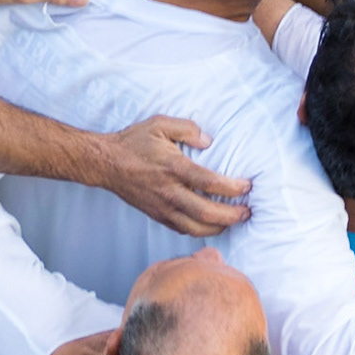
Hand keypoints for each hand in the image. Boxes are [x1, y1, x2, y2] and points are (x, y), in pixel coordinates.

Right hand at [102, 116, 252, 235]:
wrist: (106, 163)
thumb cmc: (134, 142)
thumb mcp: (160, 123)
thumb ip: (187, 128)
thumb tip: (208, 141)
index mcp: (173, 168)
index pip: (209, 182)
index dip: (232, 188)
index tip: (247, 186)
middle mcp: (169, 191)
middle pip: (206, 213)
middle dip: (231, 216)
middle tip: (247, 212)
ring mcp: (162, 207)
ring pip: (195, 228)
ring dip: (218, 228)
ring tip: (234, 221)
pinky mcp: (156, 215)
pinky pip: (182, 229)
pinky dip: (200, 230)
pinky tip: (211, 224)